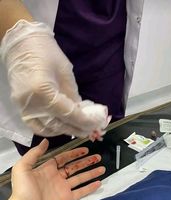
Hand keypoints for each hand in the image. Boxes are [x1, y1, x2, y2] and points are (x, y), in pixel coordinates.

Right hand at [1, 20, 109, 138]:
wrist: (21, 44)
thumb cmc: (46, 52)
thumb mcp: (66, 73)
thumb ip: (73, 96)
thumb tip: (82, 113)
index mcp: (43, 91)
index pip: (68, 113)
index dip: (84, 121)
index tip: (96, 124)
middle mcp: (31, 104)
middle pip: (58, 124)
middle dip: (76, 129)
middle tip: (90, 131)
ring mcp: (23, 107)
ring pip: (46, 129)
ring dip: (64, 131)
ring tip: (78, 130)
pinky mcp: (20, 108)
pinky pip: (35, 126)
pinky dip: (49, 130)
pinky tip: (61, 127)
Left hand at [10, 139, 104, 199]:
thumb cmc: (23, 190)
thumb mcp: (23, 167)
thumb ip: (34, 153)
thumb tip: (45, 141)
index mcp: (47, 169)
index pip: (64, 158)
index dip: (74, 153)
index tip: (85, 149)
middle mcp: (57, 177)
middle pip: (75, 167)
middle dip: (86, 162)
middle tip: (98, 157)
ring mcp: (63, 189)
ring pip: (80, 178)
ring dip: (91, 173)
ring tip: (103, 168)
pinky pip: (81, 192)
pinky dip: (90, 188)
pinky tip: (99, 183)